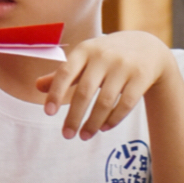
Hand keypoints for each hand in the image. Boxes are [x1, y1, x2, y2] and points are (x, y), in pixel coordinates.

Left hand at [37, 32, 172, 140]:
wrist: (147, 46)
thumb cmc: (106, 55)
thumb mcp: (84, 58)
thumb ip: (62, 74)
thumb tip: (37, 87)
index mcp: (84, 50)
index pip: (65, 72)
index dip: (55, 93)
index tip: (48, 113)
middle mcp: (103, 57)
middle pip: (85, 91)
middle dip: (74, 116)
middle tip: (66, 135)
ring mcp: (123, 67)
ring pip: (106, 101)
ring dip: (93, 122)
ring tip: (84, 136)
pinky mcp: (141, 77)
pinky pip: (126, 104)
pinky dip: (114, 119)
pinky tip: (103, 128)